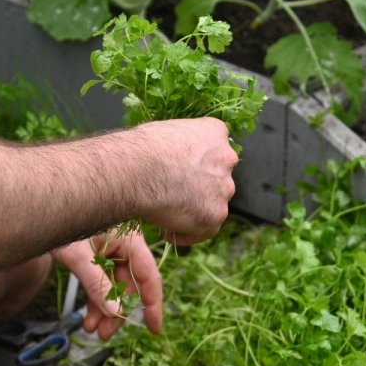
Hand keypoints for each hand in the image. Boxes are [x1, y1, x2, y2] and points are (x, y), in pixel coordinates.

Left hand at [52, 229, 162, 339]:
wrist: (38, 206)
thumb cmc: (61, 220)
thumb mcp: (78, 256)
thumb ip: (97, 284)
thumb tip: (116, 313)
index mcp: (129, 240)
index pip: (148, 276)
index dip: (153, 304)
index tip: (155, 329)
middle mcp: (125, 244)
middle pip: (130, 284)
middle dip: (118, 311)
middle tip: (104, 334)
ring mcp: (111, 248)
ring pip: (115, 285)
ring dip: (105, 308)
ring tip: (91, 329)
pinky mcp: (98, 252)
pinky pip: (103, 279)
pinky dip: (97, 297)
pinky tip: (88, 316)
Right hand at [137, 118, 238, 244]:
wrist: (138, 171)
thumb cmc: (141, 148)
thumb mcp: (164, 133)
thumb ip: (178, 145)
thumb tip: (168, 159)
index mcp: (215, 132)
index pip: (213, 148)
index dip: (196, 162)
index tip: (180, 171)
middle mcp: (226, 158)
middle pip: (217, 176)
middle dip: (199, 186)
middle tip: (174, 194)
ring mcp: (224, 187)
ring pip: (214, 202)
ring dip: (195, 209)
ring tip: (167, 215)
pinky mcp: (216, 214)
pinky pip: (206, 229)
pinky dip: (188, 233)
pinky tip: (168, 232)